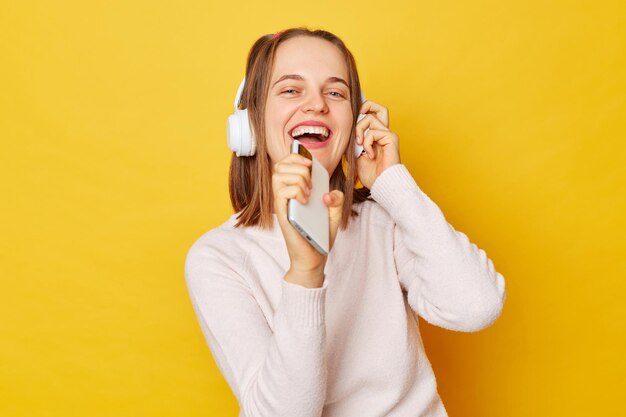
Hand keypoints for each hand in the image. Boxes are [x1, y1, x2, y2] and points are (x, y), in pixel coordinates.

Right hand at [272, 153, 344, 287]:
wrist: (315, 257)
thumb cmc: (320, 235)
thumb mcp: (335, 214)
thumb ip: (337, 199)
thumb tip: (327, 194)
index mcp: (295, 190)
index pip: (286, 164)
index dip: (295, 157)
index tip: (310, 163)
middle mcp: (286, 195)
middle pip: (280, 166)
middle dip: (298, 166)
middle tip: (311, 182)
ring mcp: (283, 204)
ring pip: (278, 176)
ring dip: (297, 178)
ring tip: (308, 192)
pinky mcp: (283, 214)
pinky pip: (281, 192)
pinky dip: (295, 190)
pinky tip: (305, 200)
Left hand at [355, 100, 400, 188]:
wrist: (380, 184)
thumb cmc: (370, 174)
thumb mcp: (355, 155)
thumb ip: (353, 142)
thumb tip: (345, 131)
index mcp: (375, 135)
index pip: (371, 114)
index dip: (361, 111)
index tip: (351, 120)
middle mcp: (383, 132)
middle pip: (378, 107)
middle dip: (365, 107)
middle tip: (356, 120)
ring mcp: (388, 134)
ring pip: (370, 118)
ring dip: (359, 130)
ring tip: (359, 145)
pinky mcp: (391, 138)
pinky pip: (373, 132)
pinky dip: (367, 142)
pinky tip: (369, 154)